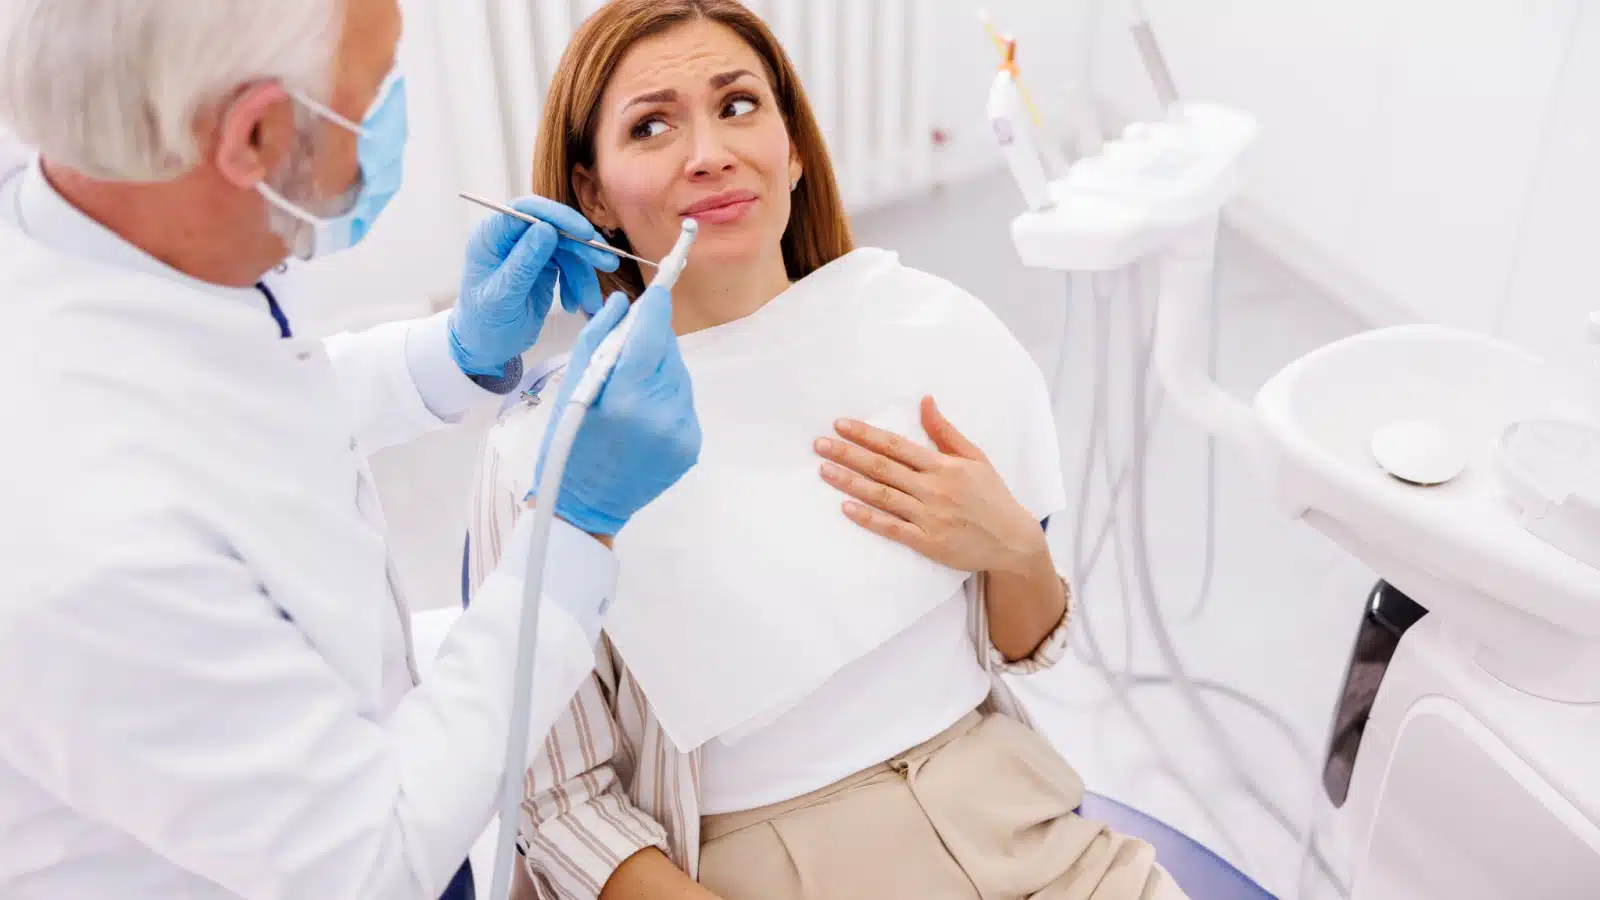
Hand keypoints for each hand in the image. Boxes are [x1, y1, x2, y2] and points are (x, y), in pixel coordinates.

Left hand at [450, 195, 619, 375]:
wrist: (487, 346)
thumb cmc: (485, 324)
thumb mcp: (504, 296)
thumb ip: (524, 262)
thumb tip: (546, 228)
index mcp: (491, 236)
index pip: (527, 210)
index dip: (559, 217)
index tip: (585, 234)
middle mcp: (511, 236)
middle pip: (555, 226)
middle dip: (583, 247)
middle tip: (608, 263)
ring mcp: (529, 249)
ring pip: (568, 248)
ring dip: (584, 273)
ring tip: (591, 302)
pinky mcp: (544, 264)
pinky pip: (570, 265)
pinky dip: (578, 284)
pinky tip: (576, 305)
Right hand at [533, 286, 701, 535]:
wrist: (584, 505)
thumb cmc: (568, 442)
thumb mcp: (572, 386)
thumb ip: (597, 337)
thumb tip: (622, 304)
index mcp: (627, 397)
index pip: (652, 333)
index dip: (656, 308)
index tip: (658, 291)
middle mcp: (662, 413)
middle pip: (669, 352)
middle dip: (651, 343)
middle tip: (627, 352)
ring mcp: (681, 432)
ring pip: (679, 376)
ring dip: (659, 371)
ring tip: (630, 390)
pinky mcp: (692, 446)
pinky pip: (684, 403)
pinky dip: (667, 398)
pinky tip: (643, 412)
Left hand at [815, 396, 1045, 574]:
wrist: (1014, 540)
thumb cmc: (992, 496)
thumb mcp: (975, 457)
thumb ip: (945, 431)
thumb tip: (924, 401)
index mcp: (944, 466)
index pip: (897, 446)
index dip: (866, 434)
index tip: (840, 425)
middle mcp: (935, 489)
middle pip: (883, 468)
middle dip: (848, 454)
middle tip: (819, 445)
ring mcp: (931, 517)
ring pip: (883, 496)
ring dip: (851, 482)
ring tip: (824, 471)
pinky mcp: (929, 543)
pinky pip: (893, 528)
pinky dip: (869, 518)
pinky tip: (846, 507)